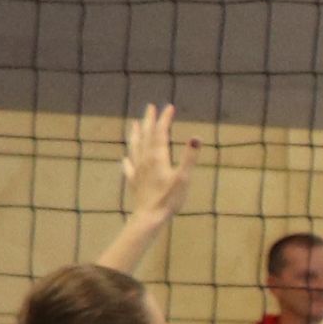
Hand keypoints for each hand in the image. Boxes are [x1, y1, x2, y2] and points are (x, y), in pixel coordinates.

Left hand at [118, 104, 194, 222]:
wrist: (149, 216)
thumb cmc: (169, 198)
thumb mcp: (183, 178)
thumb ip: (189, 157)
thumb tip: (196, 138)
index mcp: (158, 157)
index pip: (160, 133)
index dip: (164, 119)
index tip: (169, 107)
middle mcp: (145, 160)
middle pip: (145, 136)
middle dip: (148, 121)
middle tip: (150, 108)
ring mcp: (138, 170)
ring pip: (134, 147)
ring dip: (135, 134)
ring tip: (134, 124)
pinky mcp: (134, 181)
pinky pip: (129, 165)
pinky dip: (128, 158)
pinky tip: (126, 158)